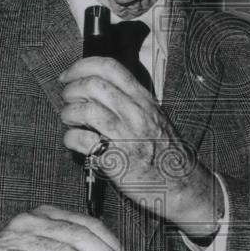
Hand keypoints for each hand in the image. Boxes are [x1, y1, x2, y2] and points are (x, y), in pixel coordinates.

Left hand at [59, 57, 222, 238]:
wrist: (182, 184)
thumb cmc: (166, 152)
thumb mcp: (155, 116)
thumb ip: (130, 100)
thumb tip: (96, 87)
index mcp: (144, 100)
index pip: (110, 68)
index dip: (82, 67)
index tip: (68, 76)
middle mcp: (135, 114)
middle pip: (93, 85)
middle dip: (71, 90)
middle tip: (67, 100)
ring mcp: (125, 136)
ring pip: (85, 110)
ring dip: (69, 113)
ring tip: (70, 121)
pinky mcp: (115, 160)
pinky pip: (82, 140)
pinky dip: (70, 138)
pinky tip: (74, 141)